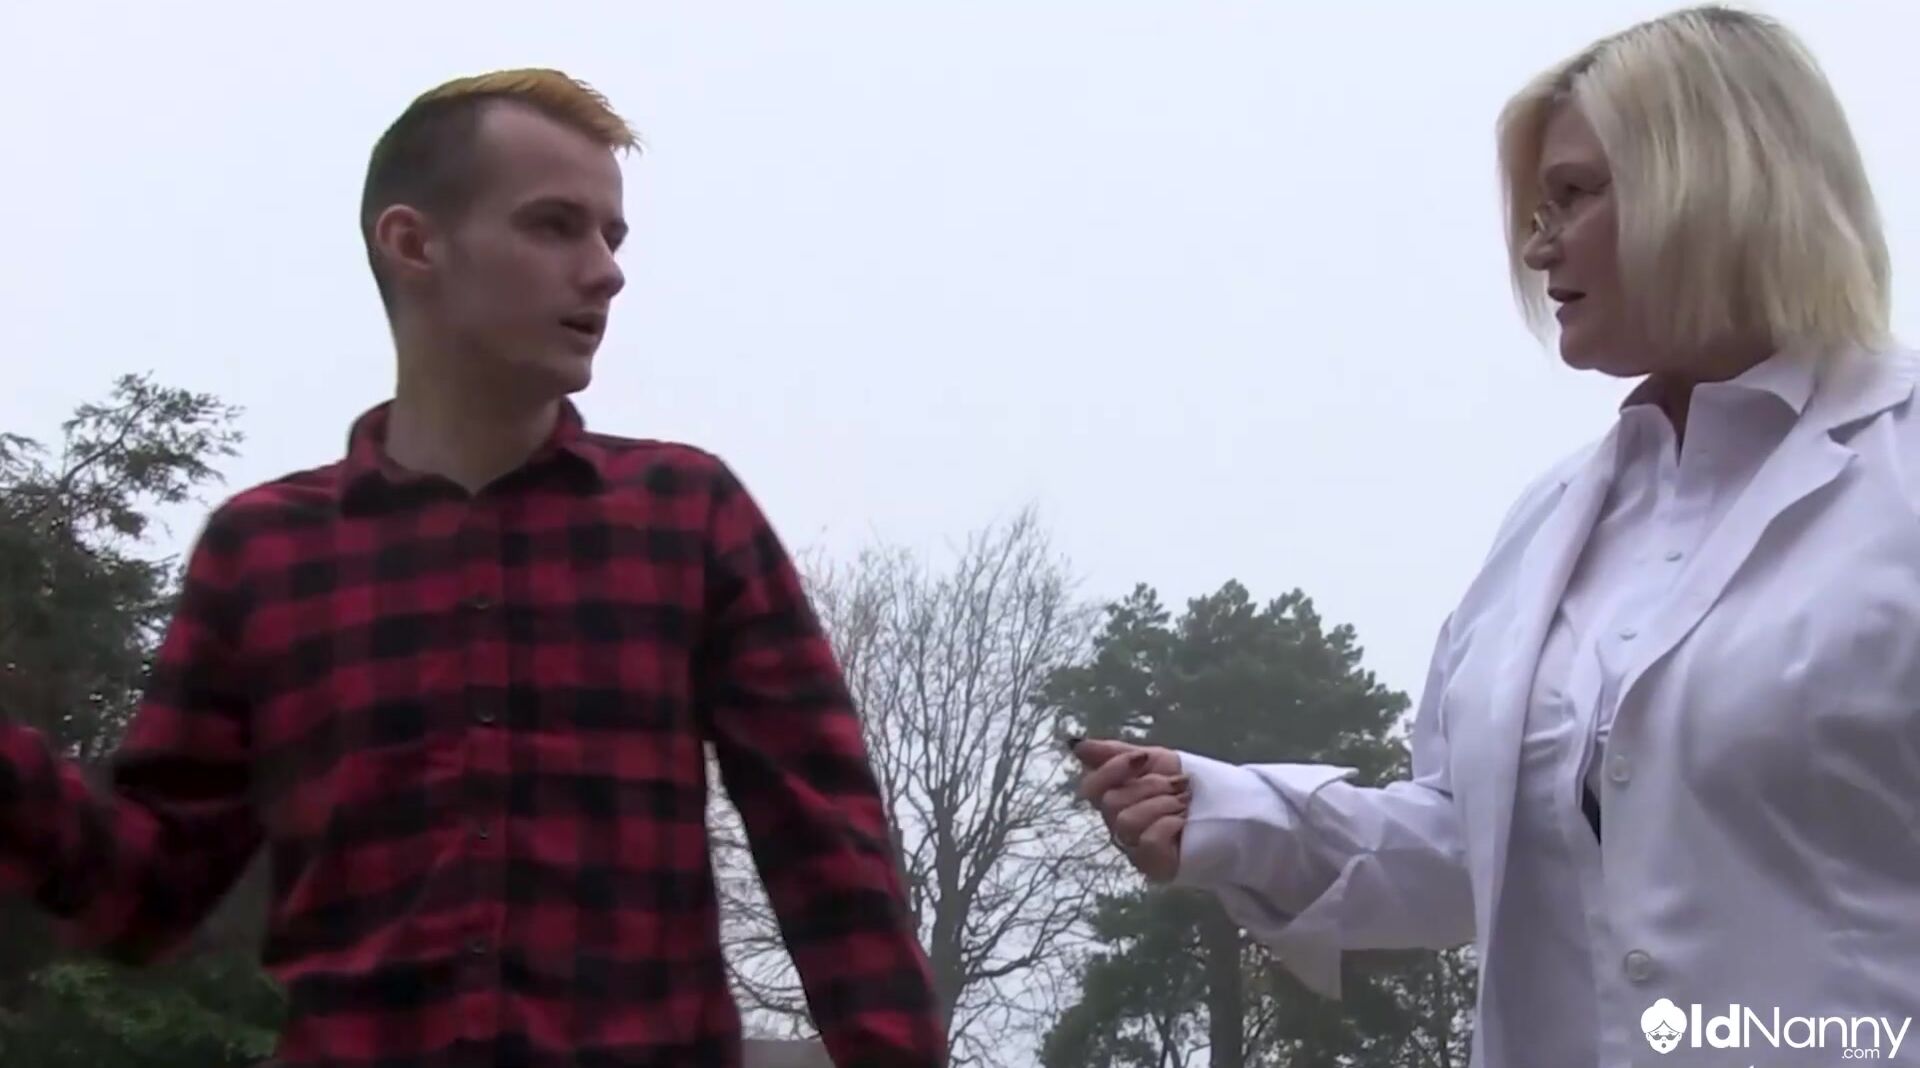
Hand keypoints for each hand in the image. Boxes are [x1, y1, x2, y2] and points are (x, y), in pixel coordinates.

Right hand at [1071, 738, 1187, 881]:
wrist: (1227, 810)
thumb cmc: (1187, 786)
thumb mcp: (1153, 760)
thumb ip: (1115, 753)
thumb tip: (1076, 744)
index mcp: (1114, 799)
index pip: (1090, 787)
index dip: (1111, 770)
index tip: (1142, 758)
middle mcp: (1118, 825)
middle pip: (1111, 802)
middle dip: (1151, 786)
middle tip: (1178, 785)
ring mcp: (1133, 848)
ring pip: (1127, 821)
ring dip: (1162, 805)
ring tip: (1184, 804)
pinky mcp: (1152, 866)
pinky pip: (1148, 840)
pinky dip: (1169, 825)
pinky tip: (1183, 823)